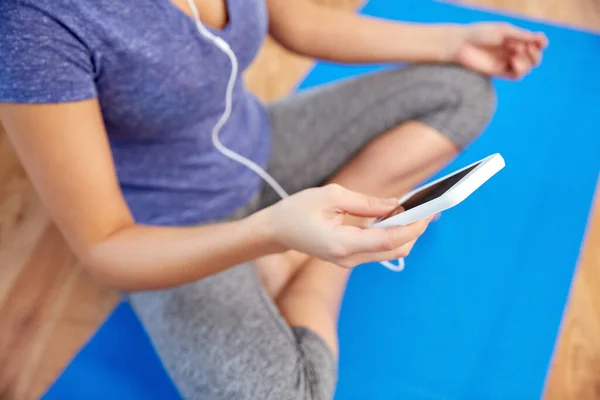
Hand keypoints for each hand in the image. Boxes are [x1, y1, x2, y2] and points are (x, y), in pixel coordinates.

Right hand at [261, 184, 431, 268]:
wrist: (275, 231)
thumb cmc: (296, 211)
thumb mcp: (331, 196)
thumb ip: (366, 202)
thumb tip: (395, 203)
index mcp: (342, 244)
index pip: (389, 240)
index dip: (412, 226)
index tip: (428, 211)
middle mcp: (349, 258)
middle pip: (396, 249)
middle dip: (414, 230)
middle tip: (426, 206)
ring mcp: (349, 260)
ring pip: (390, 250)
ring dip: (405, 231)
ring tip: (415, 208)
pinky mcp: (350, 256)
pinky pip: (379, 247)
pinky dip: (392, 232)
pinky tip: (396, 215)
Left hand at [449, 23, 547, 78]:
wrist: (461, 45)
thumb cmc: (480, 34)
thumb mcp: (504, 32)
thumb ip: (521, 36)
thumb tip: (541, 40)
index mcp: (514, 39)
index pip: (534, 43)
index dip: (541, 43)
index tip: (540, 39)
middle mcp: (511, 51)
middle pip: (534, 57)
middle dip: (536, 54)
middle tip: (529, 48)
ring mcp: (505, 62)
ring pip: (527, 67)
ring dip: (528, 61)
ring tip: (516, 54)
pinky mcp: (498, 72)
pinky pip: (517, 75)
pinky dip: (520, 69)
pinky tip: (514, 62)